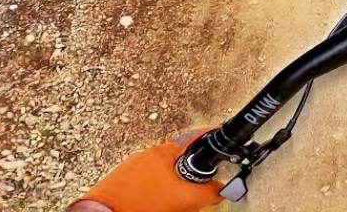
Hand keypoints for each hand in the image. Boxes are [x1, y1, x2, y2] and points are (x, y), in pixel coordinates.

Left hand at [70, 129, 222, 211]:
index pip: (196, 142)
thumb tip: (221, 189)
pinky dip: (157, 195)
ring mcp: (134, 170)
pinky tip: (156, 207)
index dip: (211, 147)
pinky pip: (150, 187)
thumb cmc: (137, 203)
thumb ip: (208, 191)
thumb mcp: (184, 198)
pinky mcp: (123, 184)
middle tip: (194, 197)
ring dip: (174, 190)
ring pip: (166, 178)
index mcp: (164, 152)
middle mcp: (148, 156)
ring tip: (171, 206)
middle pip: (182, 165)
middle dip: (191, 181)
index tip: (222, 148)